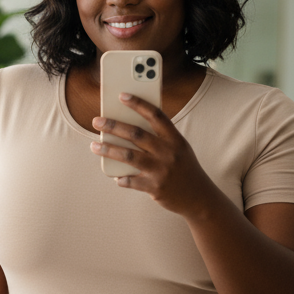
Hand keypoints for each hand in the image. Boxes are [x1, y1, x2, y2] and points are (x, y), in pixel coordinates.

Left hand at [90, 92, 218, 218]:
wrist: (199, 197)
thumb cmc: (184, 168)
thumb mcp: (179, 148)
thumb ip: (160, 138)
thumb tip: (128, 129)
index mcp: (175, 139)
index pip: (155, 115)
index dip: (138, 104)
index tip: (122, 96)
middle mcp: (169, 152)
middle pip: (136, 134)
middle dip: (114, 126)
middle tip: (97, 122)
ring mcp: (161, 170)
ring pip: (129, 156)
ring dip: (108, 150)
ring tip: (94, 146)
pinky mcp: (155, 187)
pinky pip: (131, 181)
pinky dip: (122, 179)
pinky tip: (116, 177)